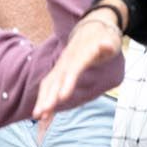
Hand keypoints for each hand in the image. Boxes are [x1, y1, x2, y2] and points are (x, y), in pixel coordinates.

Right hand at [34, 12, 124, 127]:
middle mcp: (66, 63)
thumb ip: (107, 46)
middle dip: (47, 97)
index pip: (72, 71)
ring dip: (42, 100)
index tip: (62, 98)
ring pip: (48, 84)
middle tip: (40, 113)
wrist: (90, 30)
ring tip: (37, 116)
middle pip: (54, 81)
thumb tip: (106, 45)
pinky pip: (49, 87)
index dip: (67, 84)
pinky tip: (42, 114)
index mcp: (79, 56)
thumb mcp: (109, 42)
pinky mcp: (59, 73)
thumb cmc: (103, 39)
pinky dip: (45, 99)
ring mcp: (60, 67)